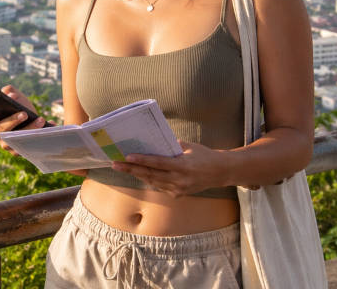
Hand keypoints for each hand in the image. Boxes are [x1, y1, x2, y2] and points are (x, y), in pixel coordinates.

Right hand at [0, 84, 46, 154]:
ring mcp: (6, 144)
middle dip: (13, 121)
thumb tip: (11, 95)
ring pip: (16, 139)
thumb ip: (10, 91)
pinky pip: (28, 145)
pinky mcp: (18, 151)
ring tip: (41, 120)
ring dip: (30, 129)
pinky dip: (40, 137)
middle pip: (1, 129)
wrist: (32, 123)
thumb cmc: (19, 108)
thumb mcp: (15, 97)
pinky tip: (50, 127)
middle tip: (24, 113)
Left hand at [111, 141, 227, 197]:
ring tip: (122, 167)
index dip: (142, 161)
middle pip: (151, 175)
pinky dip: (149, 179)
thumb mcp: (189, 146)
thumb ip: (171, 146)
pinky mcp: (178, 194)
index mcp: (184, 166)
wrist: (221, 172)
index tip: (127, 157)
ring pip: (153, 182)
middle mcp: (180, 180)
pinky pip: (159, 186)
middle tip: (115, 164)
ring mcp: (179, 189)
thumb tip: (152, 143)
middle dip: (131, 170)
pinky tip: (139, 173)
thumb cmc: (204, 155)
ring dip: (137, 175)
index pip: (158, 163)